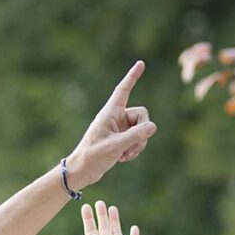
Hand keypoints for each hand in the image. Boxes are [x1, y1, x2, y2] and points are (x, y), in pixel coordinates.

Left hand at [63, 61, 155, 188]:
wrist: (82, 171)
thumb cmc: (93, 156)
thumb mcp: (115, 146)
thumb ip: (135, 136)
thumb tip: (153, 126)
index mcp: (110, 113)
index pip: (123, 90)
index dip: (132, 77)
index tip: (140, 63)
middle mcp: (116, 118)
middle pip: (142, 115)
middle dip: (142, 132)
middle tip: (132, 146)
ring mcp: (119, 129)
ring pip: (142, 130)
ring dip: (138, 144)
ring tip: (124, 155)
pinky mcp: (121, 140)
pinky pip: (137, 140)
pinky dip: (134, 150)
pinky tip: (122, 158)